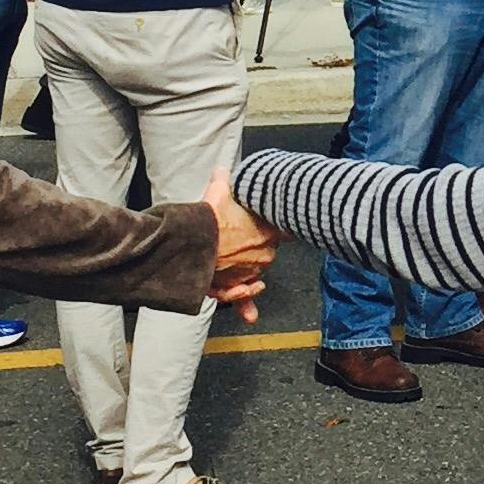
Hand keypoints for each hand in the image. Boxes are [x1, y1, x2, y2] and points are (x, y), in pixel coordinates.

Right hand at [200, 167, 276, 322]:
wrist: (190, 245)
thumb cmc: (206, 221)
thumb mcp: (216, 194)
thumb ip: (223, 181)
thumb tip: (223, 169)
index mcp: (266, 232)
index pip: (287, 230)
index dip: (287, 227)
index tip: (293, 225)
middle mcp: (263, 255)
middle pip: (267, 254)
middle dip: (255, 250)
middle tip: (239, 243)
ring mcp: (250, 273)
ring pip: (253, 276)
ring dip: (246, 274)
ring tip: (236, 266)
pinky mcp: (235, 288)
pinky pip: (242, 297)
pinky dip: (245, 304)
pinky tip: (250, 314)